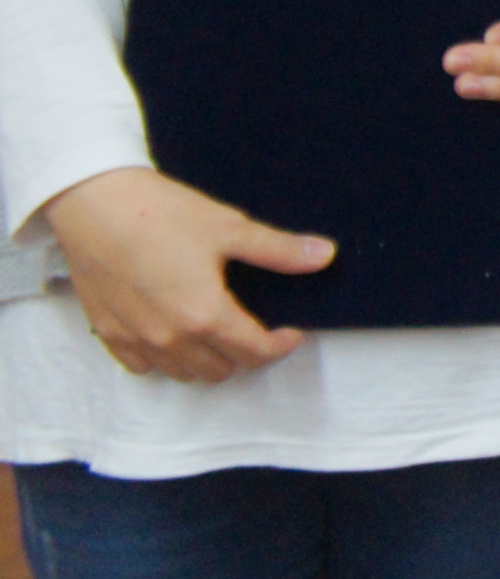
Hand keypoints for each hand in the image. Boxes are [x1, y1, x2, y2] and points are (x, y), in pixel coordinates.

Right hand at [40, 167, 329, 382]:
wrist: (96, 205)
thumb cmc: (162, 214)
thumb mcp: (230, 228)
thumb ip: (278, 250)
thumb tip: (325, 255)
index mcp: (205, 315)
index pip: (254, 352)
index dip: (280, 346)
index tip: (290, 333)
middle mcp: (170, 338)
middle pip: (219, 370)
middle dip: (245, 355)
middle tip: (254, 329)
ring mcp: (135, 339)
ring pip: (182, 373)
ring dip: (206, 361)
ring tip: (218, 332)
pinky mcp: (108, 333)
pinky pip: (142, 366)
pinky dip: (164, 359)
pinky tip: (174, 333)